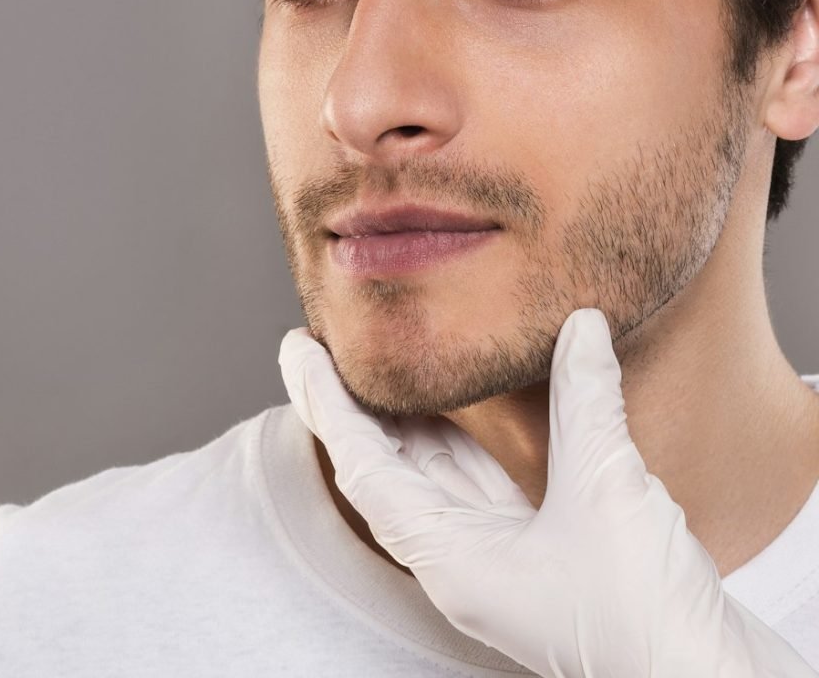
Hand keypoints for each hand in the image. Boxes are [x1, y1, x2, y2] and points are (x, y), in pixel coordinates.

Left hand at [278, 307, 818, 676]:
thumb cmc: (646, 617)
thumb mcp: (607, 490)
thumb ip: (584, 400)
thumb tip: (579, 326)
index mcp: (449, 562)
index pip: (362, 466)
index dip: (325, 401)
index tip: (295, 348)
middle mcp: (461, 564)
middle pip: (390, 470)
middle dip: (361, 405)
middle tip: (336, 341)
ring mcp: (500, 566)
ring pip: (437, 480)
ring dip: (412, 421)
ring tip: (388, 361)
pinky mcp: (541, 561)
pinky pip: (486, 491)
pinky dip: (471, 444)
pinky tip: (473, 408)